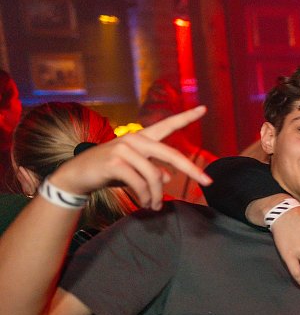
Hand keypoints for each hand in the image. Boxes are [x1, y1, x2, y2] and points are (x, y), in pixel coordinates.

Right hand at [48, 106, 210, 209]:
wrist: (77, 176)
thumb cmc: (108, 171)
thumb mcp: (134, 169)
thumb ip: (152, 169)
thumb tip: (168, 177)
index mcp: (142, 138)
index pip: (167, 125)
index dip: (186, 117)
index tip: (203, 108)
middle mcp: (135, 139)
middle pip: (171, 154)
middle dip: (192, 170)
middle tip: (208, 182)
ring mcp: (124, 149)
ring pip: (155, 176)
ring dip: (157, 195)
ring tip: (155, 206)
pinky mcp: (115, 162)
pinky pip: (140, 183)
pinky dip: (146, 197)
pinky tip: (145, 203)